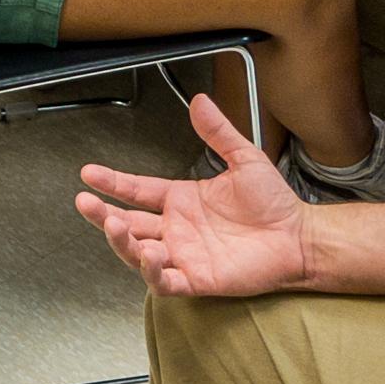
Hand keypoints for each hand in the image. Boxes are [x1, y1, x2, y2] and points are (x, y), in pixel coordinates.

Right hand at [74, 91, 311, 297]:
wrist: (299, 238)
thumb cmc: (275, 205)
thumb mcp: (245, 159)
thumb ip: (219, 132)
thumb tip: (201, 102)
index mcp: (182, 200)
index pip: (137, 190)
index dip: (112, 182)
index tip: (90, 173)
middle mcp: (177, 229)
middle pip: (128, 224)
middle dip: (103, 215)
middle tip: (85, 203)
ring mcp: (184, 255)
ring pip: (138, 254)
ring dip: (122, 241)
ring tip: (114, 224)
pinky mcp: (197, 279)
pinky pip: (165, 281)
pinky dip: (153, 272)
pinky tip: (150, 255)